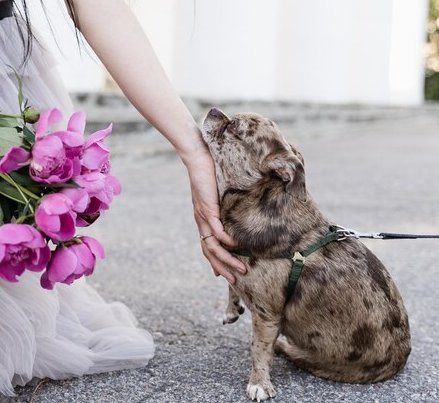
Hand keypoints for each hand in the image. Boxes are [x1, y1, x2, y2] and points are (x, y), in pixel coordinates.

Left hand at [185, 144, 246, 283]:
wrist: (197, 156)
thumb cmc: (209, 172)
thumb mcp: (219, 194)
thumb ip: (225, 205)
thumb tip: (237, 213)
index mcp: (202, 219)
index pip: (207, 247)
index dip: (215, 262)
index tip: (225, 275)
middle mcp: (200, 221)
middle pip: (209, 252)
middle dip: (223, 268)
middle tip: (235, 281)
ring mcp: (203, 215)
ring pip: (213, 246)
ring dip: (227, 259)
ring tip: (241, 269)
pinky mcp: (207, 207)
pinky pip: (216, 229)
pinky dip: (226, 240)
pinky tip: (236, 245)